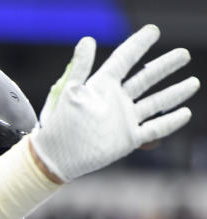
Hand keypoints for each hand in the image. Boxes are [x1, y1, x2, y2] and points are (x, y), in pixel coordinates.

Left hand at [31, 24, 198, 181]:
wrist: (55, 158)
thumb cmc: (58, 126)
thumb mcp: (69, 93)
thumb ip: (81, 67)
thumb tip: (87, 40)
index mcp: (102, 87)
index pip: (124, 60)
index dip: (138, 45)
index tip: (153, 31)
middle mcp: (116, 101)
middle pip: (146, 79)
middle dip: (164, 67)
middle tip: (183, 54)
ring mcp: (124, 120)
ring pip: (155, 103)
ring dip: (174, 93)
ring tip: (192, 82)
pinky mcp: (128, 139)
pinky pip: (154, 129)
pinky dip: (170, 122)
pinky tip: (185, 113)